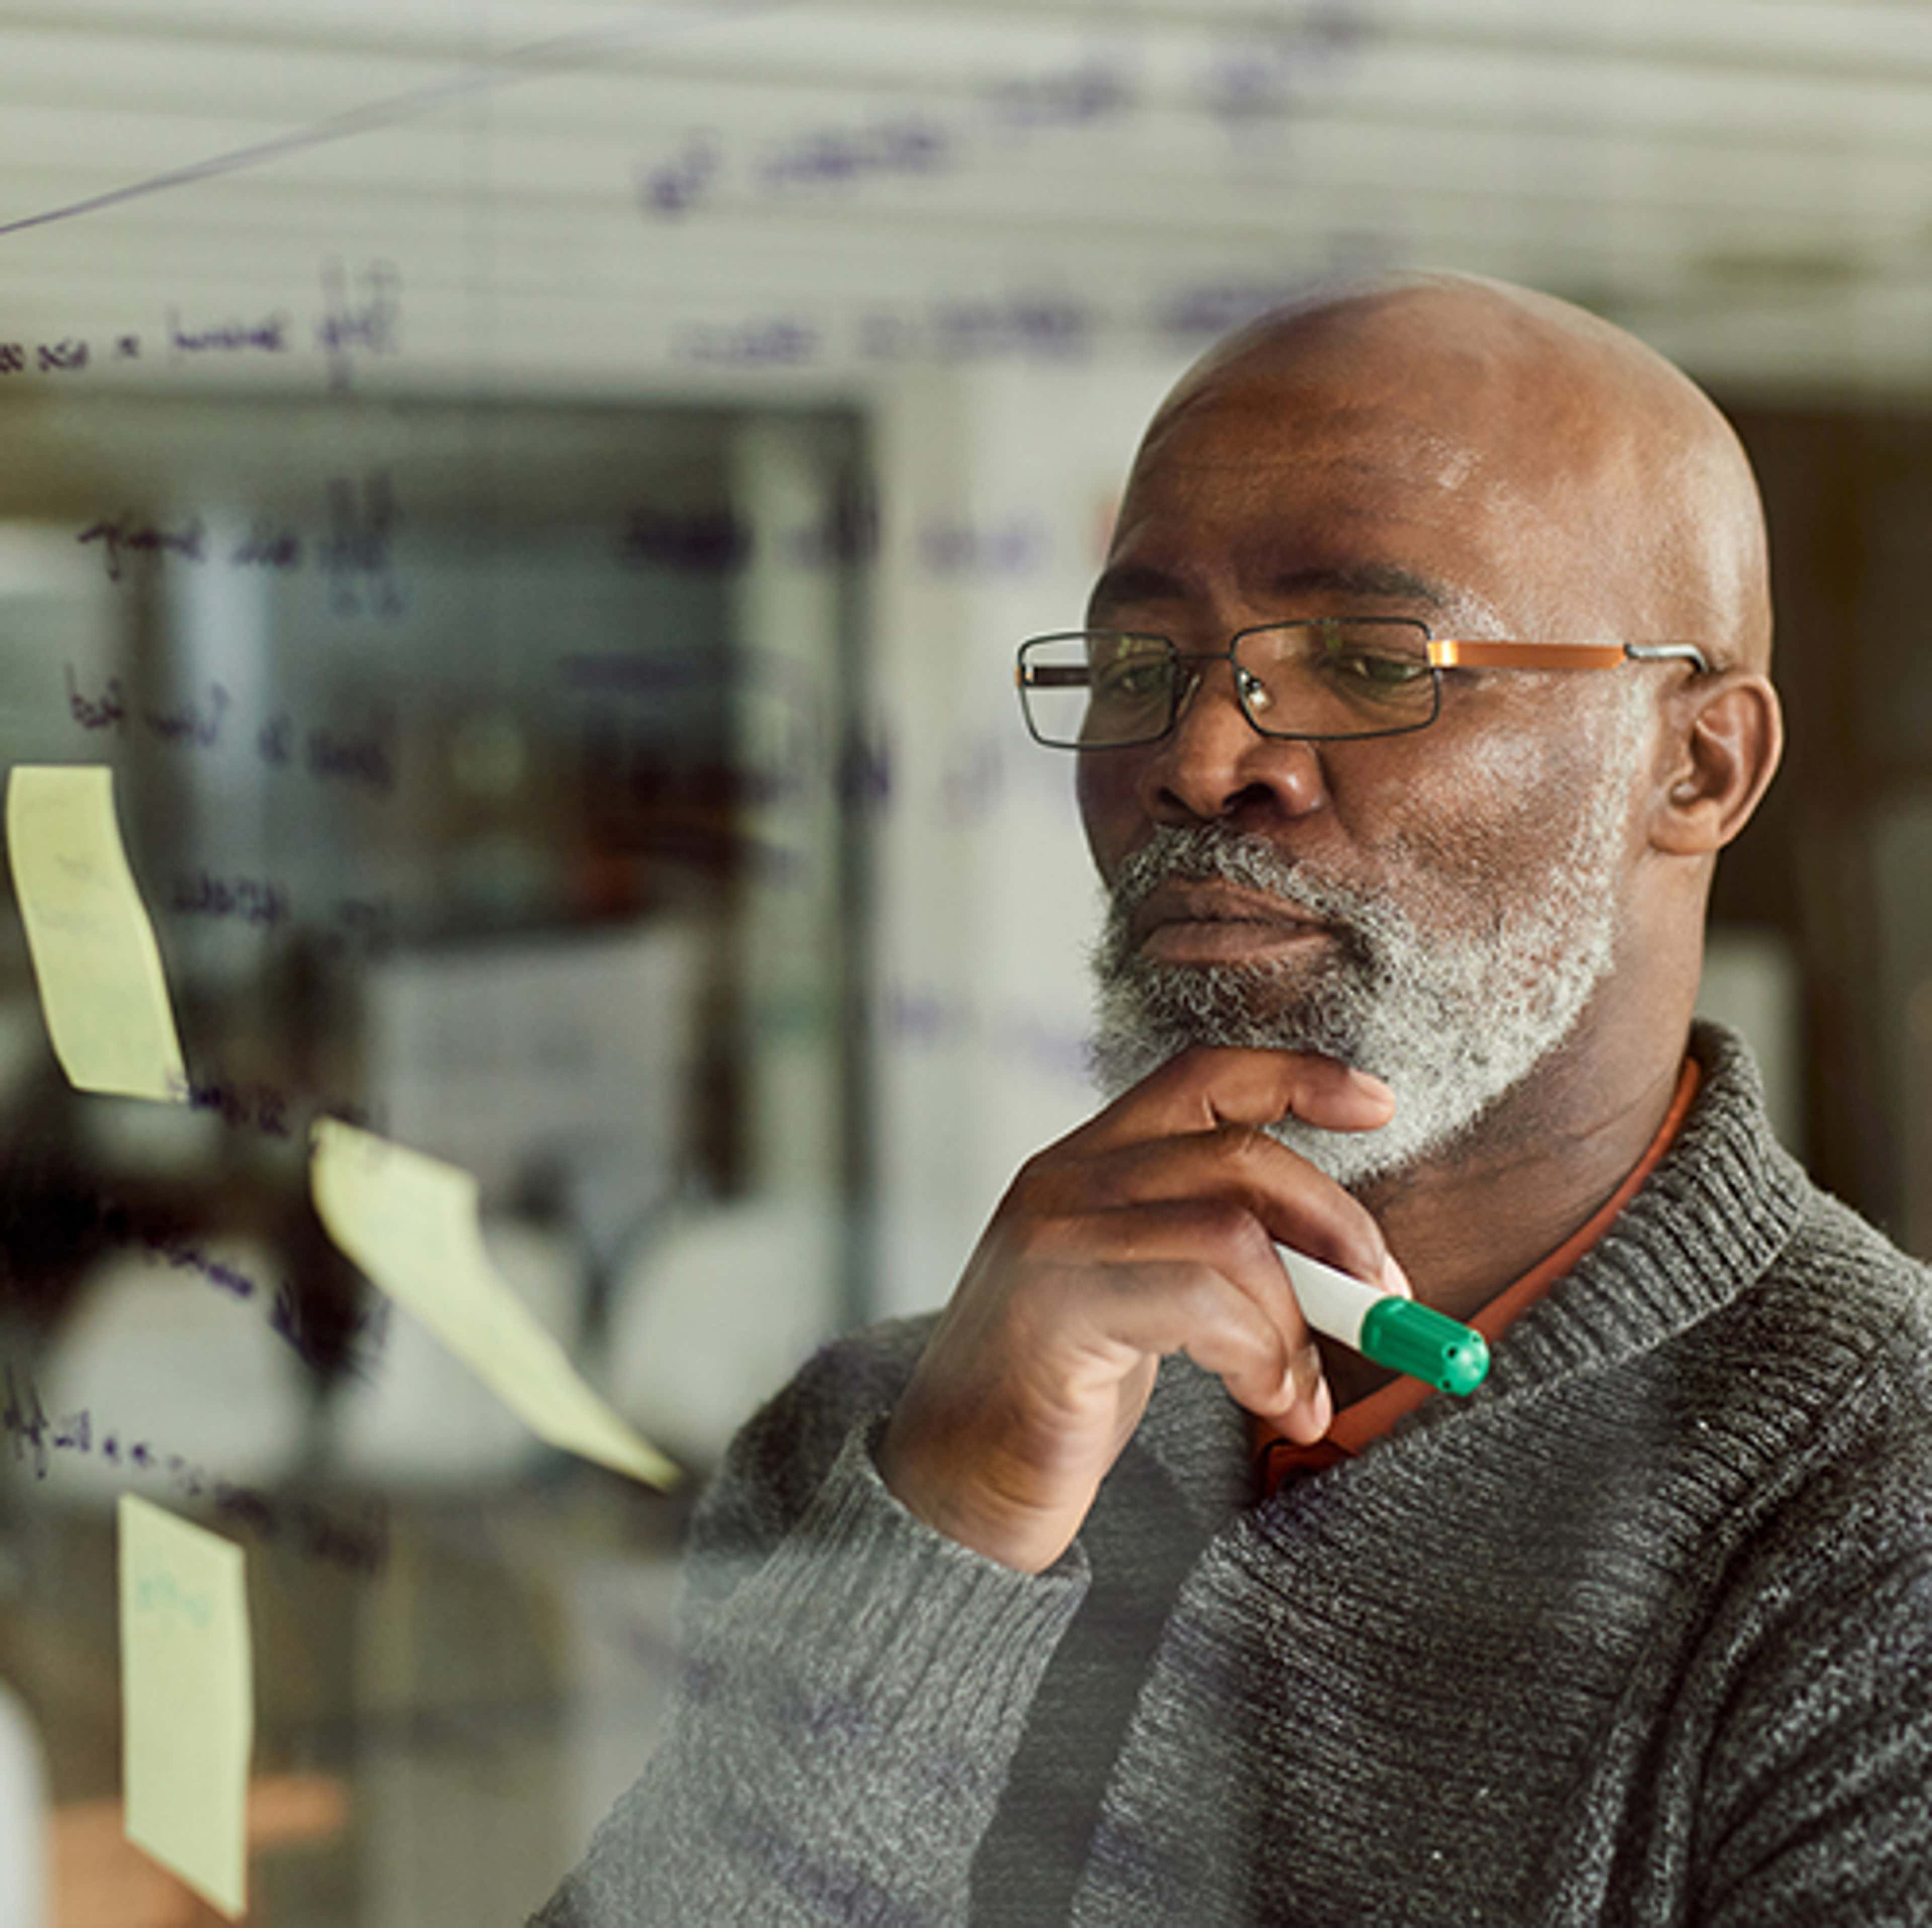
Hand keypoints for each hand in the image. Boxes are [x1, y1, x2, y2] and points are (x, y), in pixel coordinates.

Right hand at [876, 1046, 1401, 1573]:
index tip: (1378, 1105)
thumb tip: (1353, 1274)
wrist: (951, 1489)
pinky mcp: (1058, 1308)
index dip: (1296, 1076)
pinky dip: (1264, 1356)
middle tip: (1380, 1305)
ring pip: (1232, 1233)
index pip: (1201, 1077)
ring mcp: (1055, 1239)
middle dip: (1338, 1229)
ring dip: (1298, 1321)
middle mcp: (1065, 1181)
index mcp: (1086, 1164)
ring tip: (1301, 1393)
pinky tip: (1269, 1402)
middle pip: (1240, 1154)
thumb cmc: (1054, 1400)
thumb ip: (1218, 1264)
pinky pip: (1201, 1300)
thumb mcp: (1141, 1303)